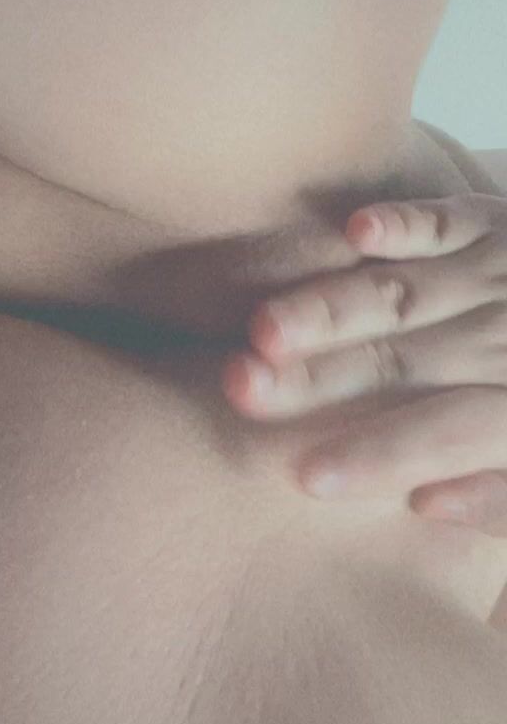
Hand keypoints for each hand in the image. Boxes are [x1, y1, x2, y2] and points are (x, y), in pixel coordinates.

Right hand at [222, 193, 506, 536]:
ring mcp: (501, 273)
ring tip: (264, 328)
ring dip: (334, 308)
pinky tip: (356, 230)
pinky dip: (406, 223)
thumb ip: (504, 501)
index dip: (380, 454)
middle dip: (320, 379)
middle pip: (405, 361)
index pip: (450, 431)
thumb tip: (425, 502)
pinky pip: (447, 221)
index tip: (305, 477)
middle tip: (243, 389)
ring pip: (406, 294)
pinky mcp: (494, 224)